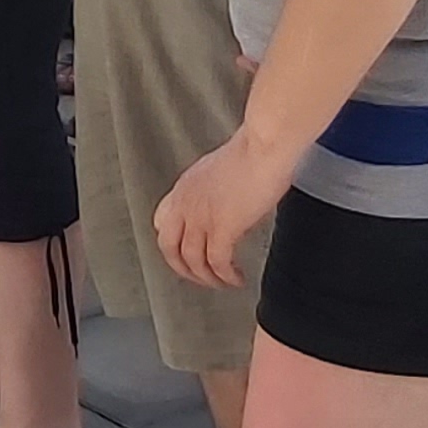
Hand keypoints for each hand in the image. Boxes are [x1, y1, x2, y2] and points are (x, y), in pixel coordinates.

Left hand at [156, 130, 294, 291]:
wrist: (265, 144)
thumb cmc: (255, 149)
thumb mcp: (221, 169)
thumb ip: (214, 189)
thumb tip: (226, 204)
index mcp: (185, 186)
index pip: (161, 221)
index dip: (171, 242)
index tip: (185, 252)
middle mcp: (186, 202)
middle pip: (169, 247)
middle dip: (183, 268)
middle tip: (200, 277)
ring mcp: (201, 216)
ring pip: (192, 261)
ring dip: (207, 278)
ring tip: (222, 283)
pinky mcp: (223, 227)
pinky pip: (218, 263)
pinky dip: (226, 276)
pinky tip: (236, 278)